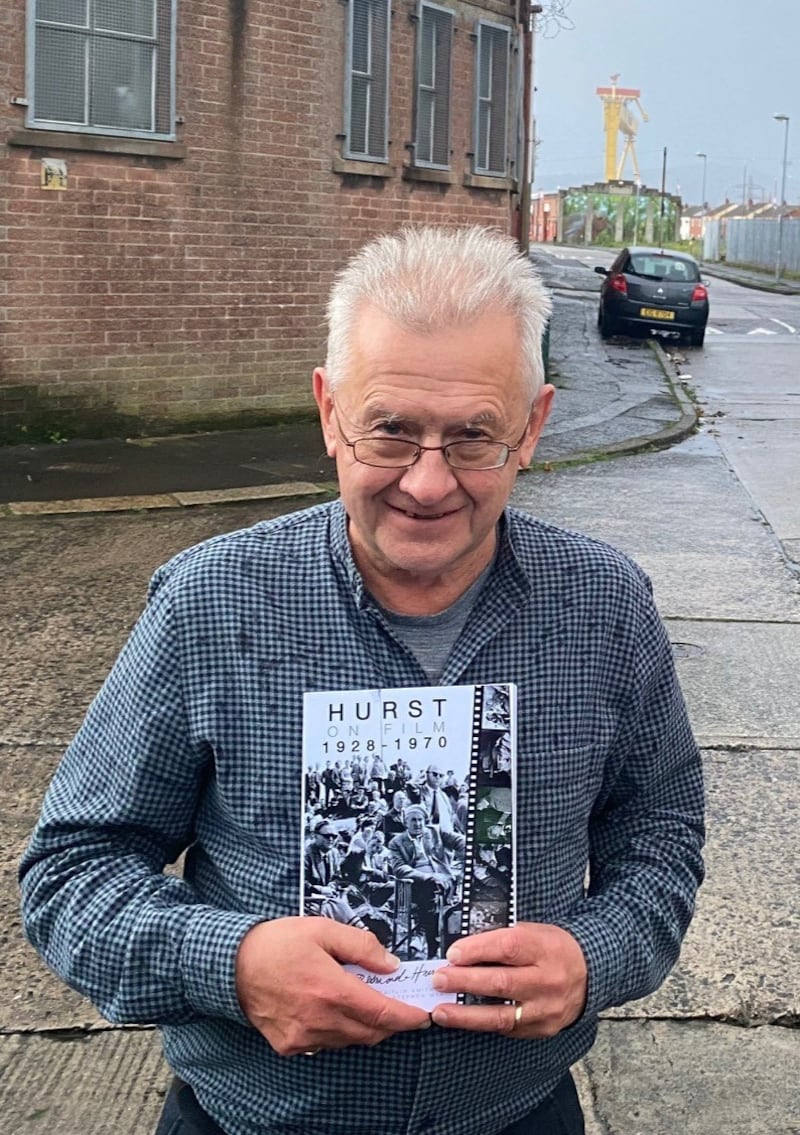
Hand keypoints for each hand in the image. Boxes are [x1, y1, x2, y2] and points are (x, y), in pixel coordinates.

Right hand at [235, 917, 429, 1055]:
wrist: (231, 964)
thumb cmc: (277, 943)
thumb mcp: (323, 930)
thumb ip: (362, 946)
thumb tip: (391, 965)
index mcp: (331, 990)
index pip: (382, 1013)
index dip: (408, 1017)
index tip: (423, 1015)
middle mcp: (320, 1020)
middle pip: (370, 1032)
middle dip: (390, 1021)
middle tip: (399, 1004)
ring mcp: (304, 1037)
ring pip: (349, 1040)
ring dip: (364, 1026)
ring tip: (363, 1000)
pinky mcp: (290, 1045)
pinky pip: (326, 1044)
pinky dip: (338, 1030)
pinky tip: (332, 1009)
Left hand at [429, 922, 586, 1038]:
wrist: (590, 974)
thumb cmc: (552, 947)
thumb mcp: (533, 931)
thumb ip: (502, 939)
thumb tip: (462, 949)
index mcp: (544, 948)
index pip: (508, 947)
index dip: (478, 950)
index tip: (452, 954)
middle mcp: (547, 980)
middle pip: (502, 982)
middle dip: (465, 981)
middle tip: (439, 980)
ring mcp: (546, 1008)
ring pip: (502, 1015)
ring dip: (466, 1015)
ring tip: (440, 1011)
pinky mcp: (542, 1028)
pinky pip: (508, 1029)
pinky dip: (482, 1024)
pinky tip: (462, 1020)